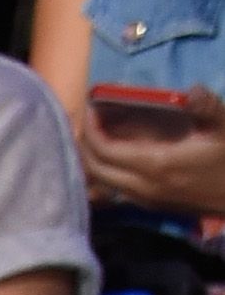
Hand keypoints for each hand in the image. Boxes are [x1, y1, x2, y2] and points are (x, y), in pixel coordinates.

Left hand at [80, 89, 224, 213]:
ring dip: (91, 159)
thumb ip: (207, 108)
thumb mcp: (224, 128)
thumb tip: (192, 90)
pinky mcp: (148, 204)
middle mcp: (142, 186)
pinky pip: (113, 188)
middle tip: (86, 119)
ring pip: (100, 183)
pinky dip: (103, 171)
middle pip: (94, 169)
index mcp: (156, 165)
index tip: (90, 108)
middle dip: (84, 144)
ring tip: (93, 133)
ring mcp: (143, 199)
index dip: (91, 129)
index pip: (105, 151)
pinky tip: (109, 154)